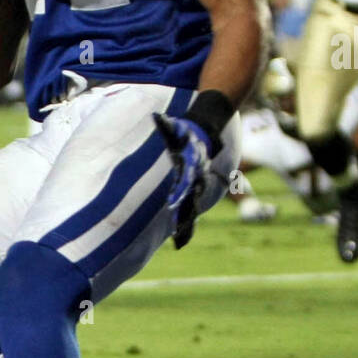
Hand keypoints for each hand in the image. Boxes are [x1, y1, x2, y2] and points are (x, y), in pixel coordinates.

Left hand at [154, 114, 212, 249]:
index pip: (185, 182)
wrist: (201, 138)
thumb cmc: (183, 134)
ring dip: (185, 225)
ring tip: (179, 241)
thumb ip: (167, 125)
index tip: (173, 203)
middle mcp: (195, 181)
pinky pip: (190, 211)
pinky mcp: (191, 194)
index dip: (180, 192)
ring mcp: (194, 189)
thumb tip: (156, 116)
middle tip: (177, 229)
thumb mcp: (175, 129)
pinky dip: (186, 226)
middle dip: (184, 214)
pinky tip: (181, 241)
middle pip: (190, 200)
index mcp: (190, 168)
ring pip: (191, 210)